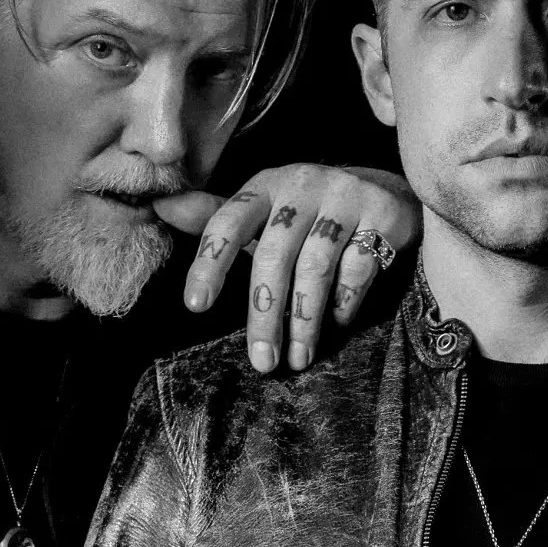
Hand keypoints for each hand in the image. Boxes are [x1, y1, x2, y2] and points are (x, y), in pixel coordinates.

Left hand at [156, 163, 420, 373]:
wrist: (384, 189)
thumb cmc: (310, 210)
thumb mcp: (264, 208)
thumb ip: (217, 216)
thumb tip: (162, 205)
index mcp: (266, 185)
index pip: (228, 221)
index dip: (210, 262)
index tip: (195, 306)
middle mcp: (303, 185)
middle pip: (273, 256)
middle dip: (264, 314)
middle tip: (261, 361)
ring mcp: (346, 197)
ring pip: (316, 267)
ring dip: (304, 320)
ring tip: (298, 359)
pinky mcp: (384, 214)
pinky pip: (359, 267)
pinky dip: (344, 301)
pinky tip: (337, 323)